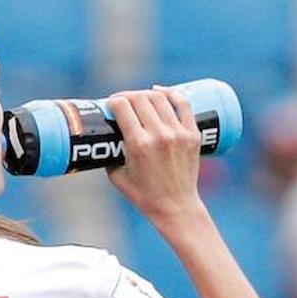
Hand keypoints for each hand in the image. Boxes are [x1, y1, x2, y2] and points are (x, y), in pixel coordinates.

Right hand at [104, 85, 203, 223]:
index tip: (111, 104)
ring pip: (159, 98)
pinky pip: (182, 104)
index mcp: (138, 145)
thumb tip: (104, 136)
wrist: (176, 206)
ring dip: (145, 93)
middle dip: (127, 95)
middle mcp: (159, 136)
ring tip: (139, 97)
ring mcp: (178, 134)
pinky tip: (160, 91)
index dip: (114, 101)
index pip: (122, 107)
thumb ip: (109, 155)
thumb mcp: (117, 176)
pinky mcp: (192, 134)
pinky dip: (171, 93)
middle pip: (139, 99)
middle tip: (123, 101)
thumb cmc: (144, 195)